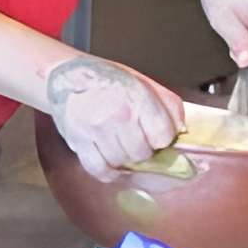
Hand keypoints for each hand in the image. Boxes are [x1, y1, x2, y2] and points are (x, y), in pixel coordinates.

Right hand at [41, 52, 184, 180]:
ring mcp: (96, 130)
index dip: (162, 138)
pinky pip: (99, 170)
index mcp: (138, 97)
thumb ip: (168, 105)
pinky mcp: (78, 142)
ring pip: (122, 163)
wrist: (66, 75)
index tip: (156, 134)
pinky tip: (110, 162)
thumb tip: (181, 130)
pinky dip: (108, 172)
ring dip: (125, 159)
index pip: (163, 136)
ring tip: (120, 145)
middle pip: (143, 153)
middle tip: (136, 139)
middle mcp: (118, 115)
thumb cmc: (107, 80)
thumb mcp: (143, 82)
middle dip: (143, 149)